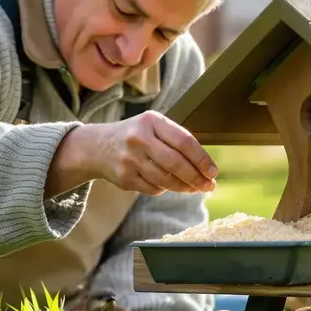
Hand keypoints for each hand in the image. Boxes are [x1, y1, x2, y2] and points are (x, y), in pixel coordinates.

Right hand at [88, 111, 217, 195]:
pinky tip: (170, 185)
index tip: (213, 171)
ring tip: (194, 188)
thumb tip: (205, 166)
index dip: (202, 159)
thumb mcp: (153, 126)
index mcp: (151, 121)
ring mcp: (130, 159)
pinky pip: (153, 189)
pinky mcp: (124, 178)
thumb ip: (176, 139)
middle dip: (196, 178)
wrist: (98, 146)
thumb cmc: (135, 135)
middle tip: (208, 186)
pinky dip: (165, 189)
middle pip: (176, 163)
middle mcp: (139, 138)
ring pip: (166, 180)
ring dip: (184, 187)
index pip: (184, 141)